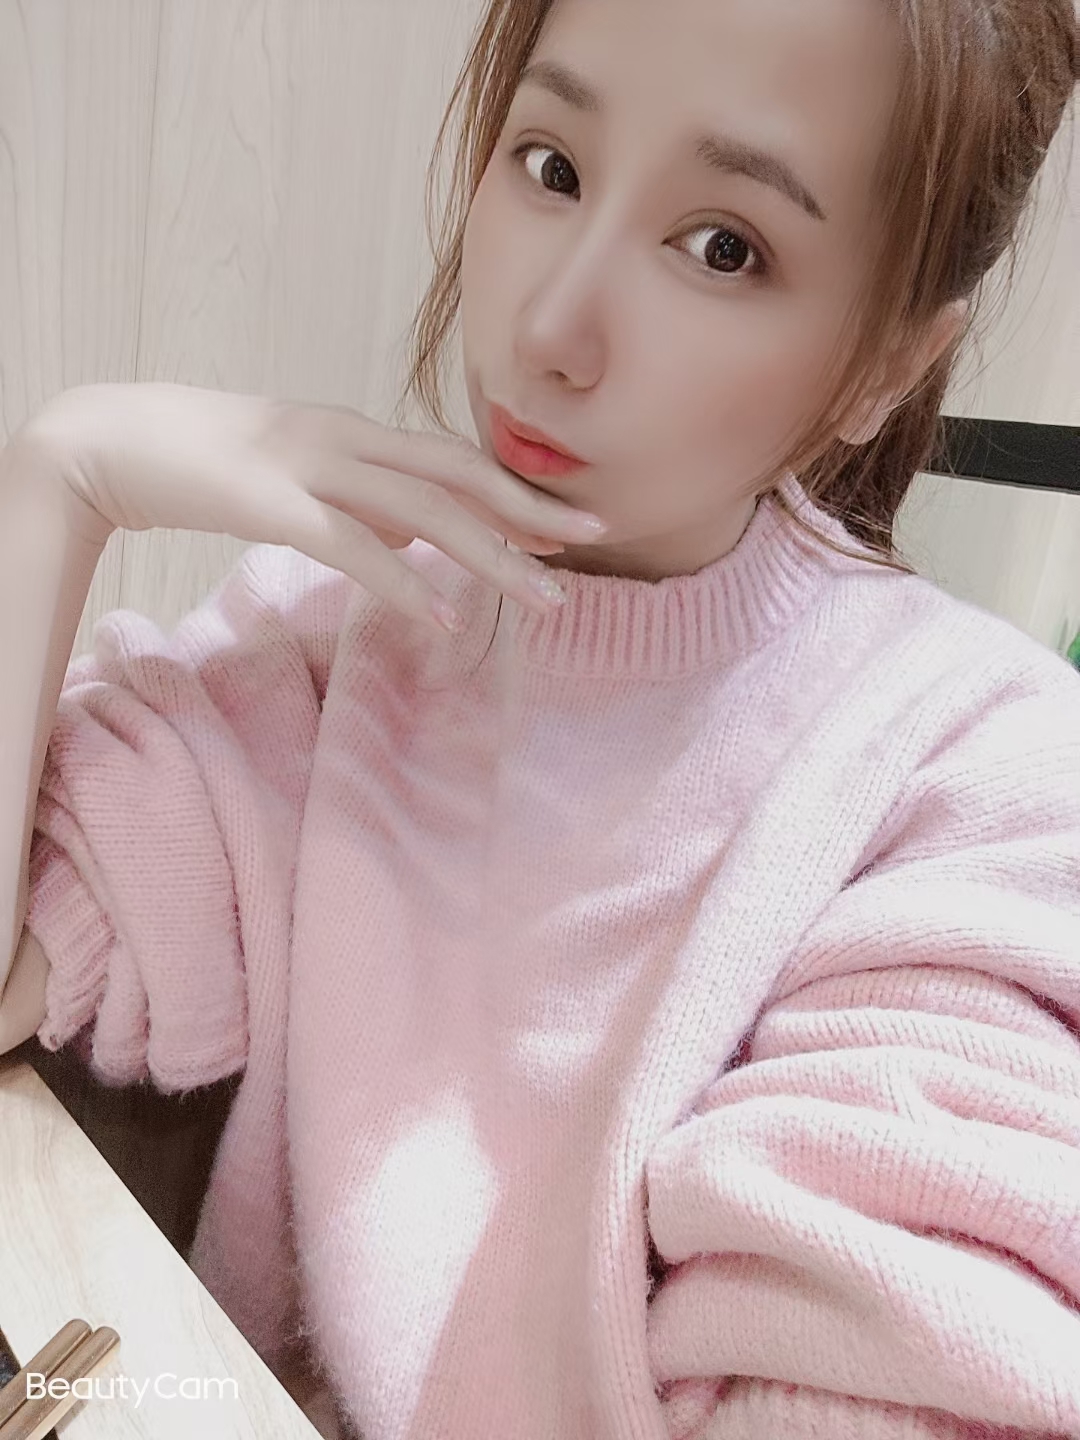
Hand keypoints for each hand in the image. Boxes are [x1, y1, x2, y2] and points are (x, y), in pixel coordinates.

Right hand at [18, 382, 607, 632]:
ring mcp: (309, 465)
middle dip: (530, 510)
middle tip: (594, 539)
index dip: (514, 491)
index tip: (568, 522)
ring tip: (544, 599)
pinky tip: (439, 616)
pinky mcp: (269, 501)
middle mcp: (344, 439)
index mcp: (353, 433)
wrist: (115, 440)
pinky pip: (348, 545)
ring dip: (489, 556)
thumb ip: (362, 506)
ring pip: (421, 509)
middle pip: (457, 474)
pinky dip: (399, 580)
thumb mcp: (301, 481)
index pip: (452, 460)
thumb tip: (419, 542)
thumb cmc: (208, 465)